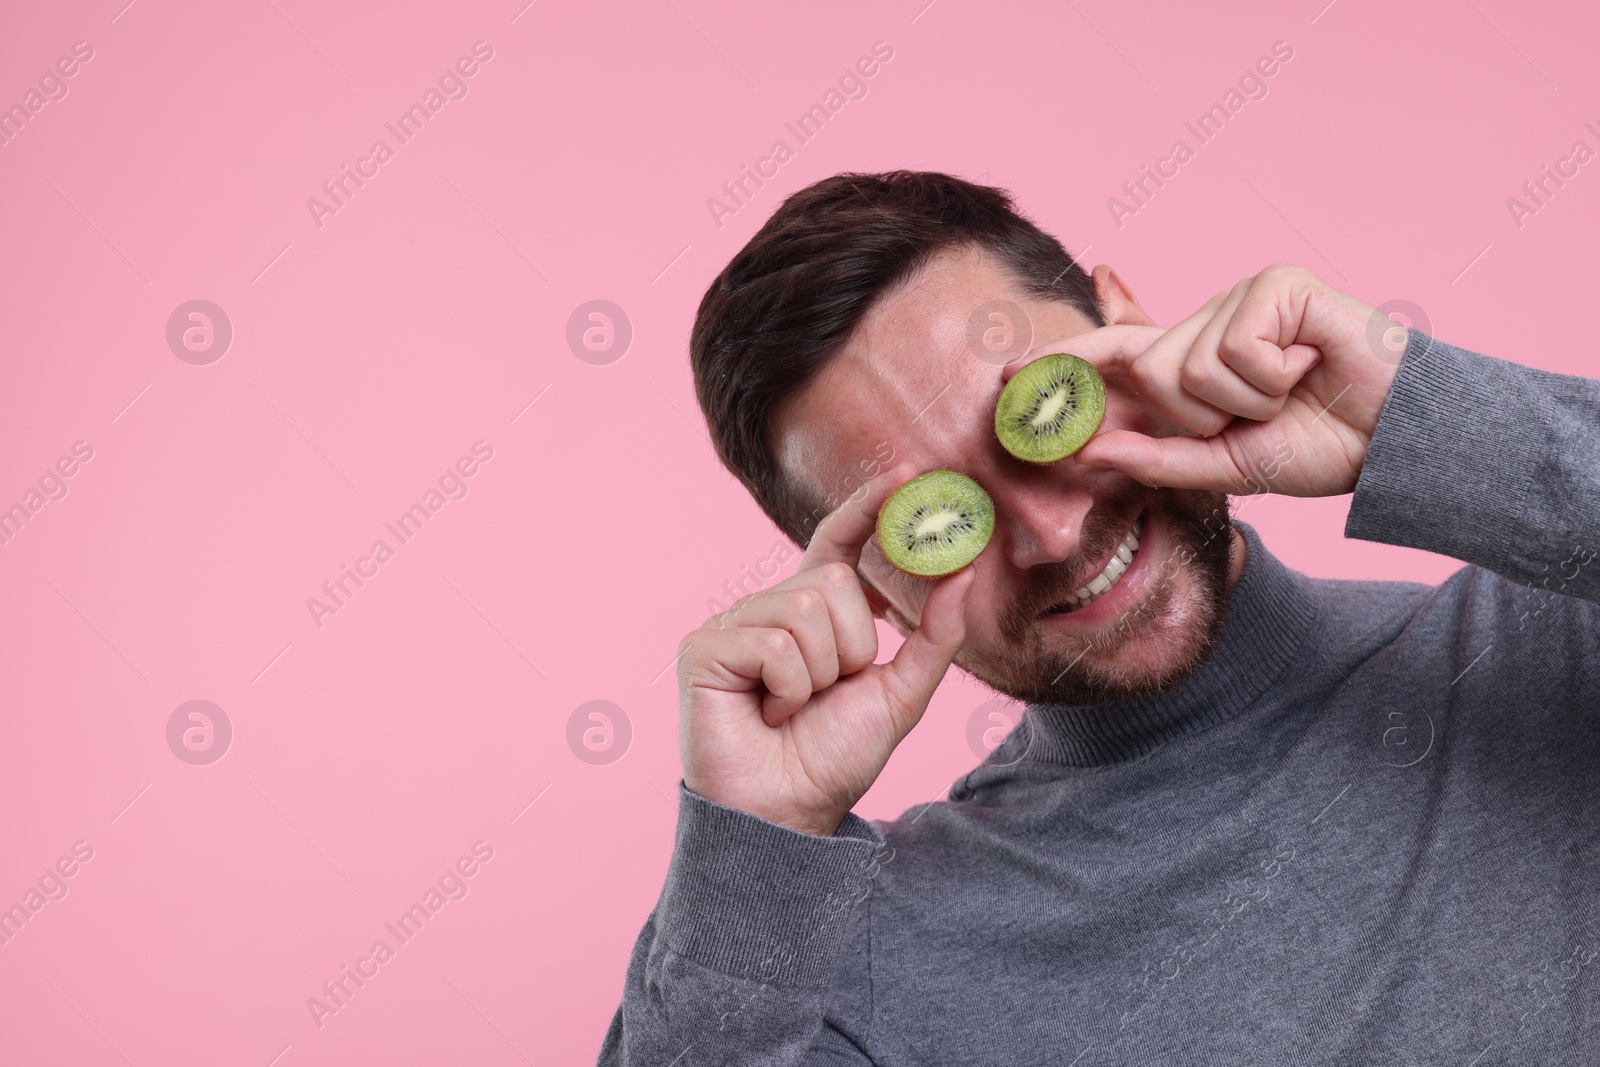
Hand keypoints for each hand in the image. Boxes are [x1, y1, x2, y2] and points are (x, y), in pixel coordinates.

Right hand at [677, 462, 974, 836]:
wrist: (787, 814)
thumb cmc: (833, 758)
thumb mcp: (900, 693)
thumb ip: (934, 635)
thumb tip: (964, 572)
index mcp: (812, 613)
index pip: (839, 542)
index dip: (869, 507)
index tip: (910, 474)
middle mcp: (770, 609)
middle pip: (834, 583)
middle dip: (851, 647)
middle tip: (826, 693)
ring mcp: (733, 625)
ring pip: (806, 608)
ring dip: (821, 673)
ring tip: (794, 708)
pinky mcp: (704, 648)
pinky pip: (774, 642)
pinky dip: (789, 689)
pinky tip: (769, 714)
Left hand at [1039, 263, 1407, 496]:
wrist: (1394, 441)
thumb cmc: (1319, 446)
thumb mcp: (1224, 467)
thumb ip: (1157, 458)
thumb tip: (1090, 447)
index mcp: (1193, 363)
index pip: (1117, 352)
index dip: (1063, 360)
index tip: (1005, 372)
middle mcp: (1207, 323)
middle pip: (1147, 371)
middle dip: (1200, 415)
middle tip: (1260, 413)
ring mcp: (1239, 297)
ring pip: (1184, 366)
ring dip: (1241, 401)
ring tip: (1291, 389)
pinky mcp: (1274, 285)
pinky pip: (1230, 350)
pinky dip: (1269, 377)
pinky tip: (1307, 366)